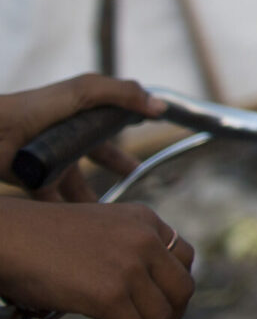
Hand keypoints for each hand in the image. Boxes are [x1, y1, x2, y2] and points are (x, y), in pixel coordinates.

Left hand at [0, 74, 163, 200]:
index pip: (111, 122)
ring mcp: (53, 160)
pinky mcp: (36, 181)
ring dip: (95, 198)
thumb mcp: (85, 91)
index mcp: (81, 113)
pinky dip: (71, 215)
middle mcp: (68, 137)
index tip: (151, 130)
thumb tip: (160, 107)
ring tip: (113, 215)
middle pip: (100, 156)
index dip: (130, 126)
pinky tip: (86, 227)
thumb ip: (124, 95)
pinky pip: (58, 203)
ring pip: (80, 184)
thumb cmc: (34, 108)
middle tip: (137, 177)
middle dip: (119, 167)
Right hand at [0, 198, 194, 318]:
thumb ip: (127, 247)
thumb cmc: (41, 237)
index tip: (160, 306)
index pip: (184, 258)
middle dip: (170, 318)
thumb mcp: (100, 227)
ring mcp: (131, 266)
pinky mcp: (110, 294)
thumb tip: (141, 285)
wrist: (9, 237)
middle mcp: (146, 239)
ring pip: (161, 317)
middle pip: (183, 289)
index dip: (175, 289)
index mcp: (145, 220)